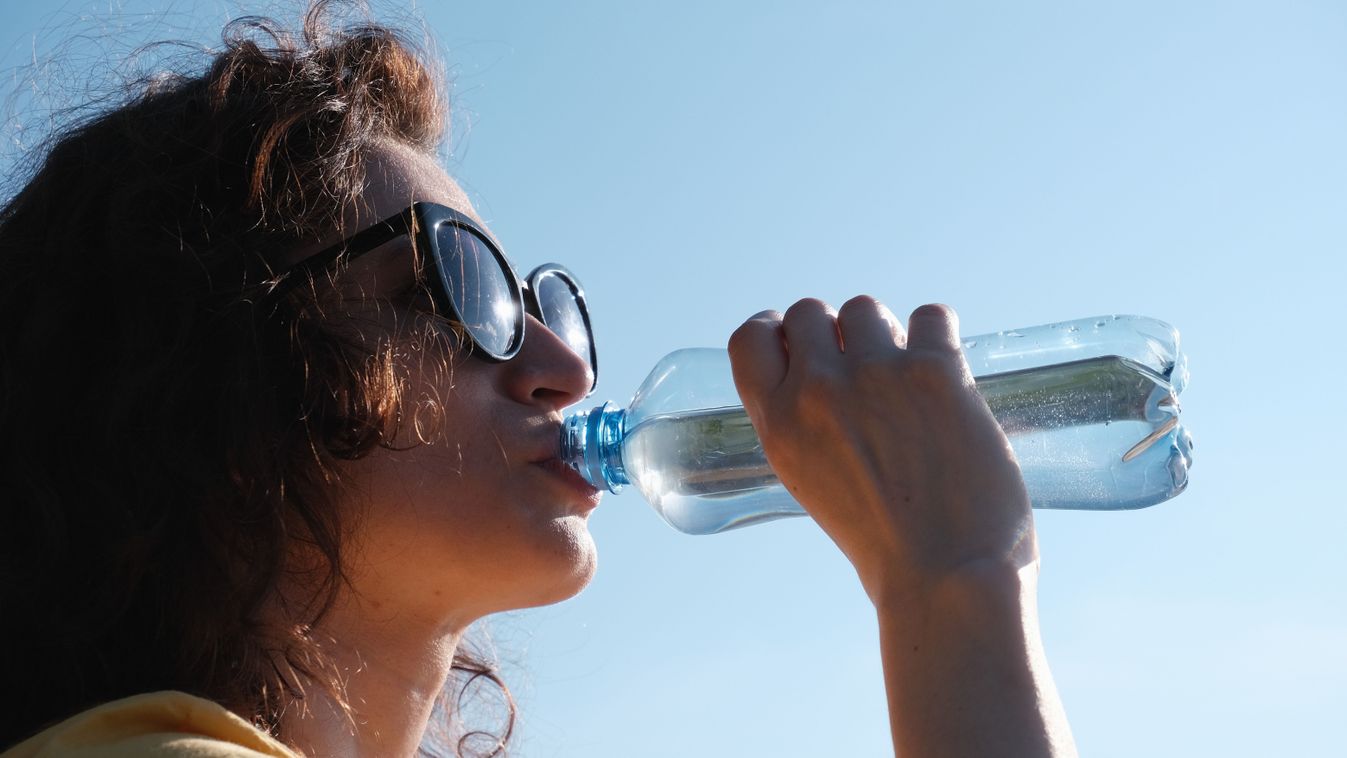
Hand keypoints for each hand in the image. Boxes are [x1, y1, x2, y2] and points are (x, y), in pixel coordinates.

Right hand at [728, 298, 1037, 605]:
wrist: (947, 577)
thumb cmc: (884, 546)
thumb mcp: (810, 484)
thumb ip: (804, 428)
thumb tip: (824, 378)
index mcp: (778, 425)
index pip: (750, 339)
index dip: (775, 329)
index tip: (795, 337)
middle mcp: (818, 391)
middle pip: (809, 312)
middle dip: (834, 331)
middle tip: (862, 363)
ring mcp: (876, 375)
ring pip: (866, 308)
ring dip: (885, 333)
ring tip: (907, 374)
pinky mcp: (936, 372)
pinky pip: (930, 316)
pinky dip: (937, 335)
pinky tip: (944, 368)